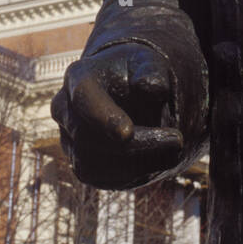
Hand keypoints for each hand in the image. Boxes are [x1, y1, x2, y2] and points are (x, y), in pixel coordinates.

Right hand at [51, 45, 183, 189]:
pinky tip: (160, 160)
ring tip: (173, 150)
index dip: (103, 117)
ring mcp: (69, 140)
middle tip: (177, 140)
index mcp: (79, 77)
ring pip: (91, 164)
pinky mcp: (81, 164)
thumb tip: (152, 86)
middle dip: (134, 144)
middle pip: (87, 137)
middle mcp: (65, 110)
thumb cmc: (137, 73)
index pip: (83, 99)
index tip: (127, 133)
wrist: (130, 91)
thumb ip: (151, 72)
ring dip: (135, 163)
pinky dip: (133, 173)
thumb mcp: (149, 64)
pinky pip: (101, 179)